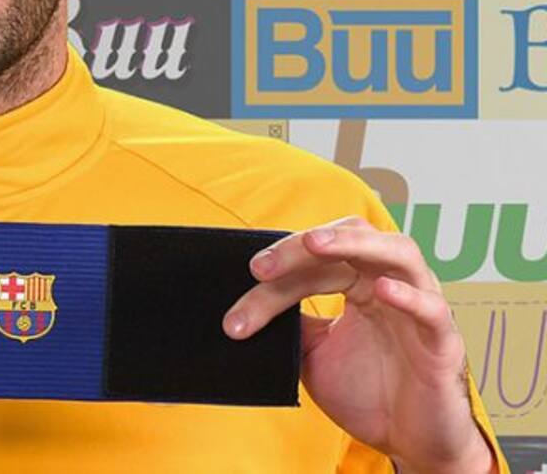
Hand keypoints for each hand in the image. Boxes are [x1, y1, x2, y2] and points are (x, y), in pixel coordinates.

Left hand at [223, 217, 494, 473]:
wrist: (408, 444)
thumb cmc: (367, 392)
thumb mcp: (312, 352)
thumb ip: (289, 323)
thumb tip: (243, 303)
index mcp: (360, 283)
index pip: (315, 260)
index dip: (279, 265)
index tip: (246, 278)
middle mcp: (390, 283)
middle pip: (349, 241)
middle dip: (301, 248)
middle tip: (260, 267)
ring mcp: (420, 307)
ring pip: (397, 252)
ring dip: (353, 244)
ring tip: (314, 244)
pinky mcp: (443, 342)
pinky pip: (432, 309)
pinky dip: (409, 296)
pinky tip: (383, 291)